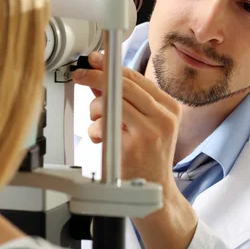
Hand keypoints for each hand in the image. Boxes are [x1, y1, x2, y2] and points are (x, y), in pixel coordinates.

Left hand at [73, 51, 198, 247]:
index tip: (95, 60)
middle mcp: (164, 116)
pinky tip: (101, 139)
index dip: (111, 67)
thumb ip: (123, 99)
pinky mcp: (133, 146)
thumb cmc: (148, 155)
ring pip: (111, 103)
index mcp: (169, 106)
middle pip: (124, 85)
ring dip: (96, 111)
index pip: (136, 78)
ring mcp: (150, 131)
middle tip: (80, 74)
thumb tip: (100, 75)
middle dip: (96, 78)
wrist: (155, 190)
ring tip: (100, 124)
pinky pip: (103, 125)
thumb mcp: (143, 122)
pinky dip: (95, 130)